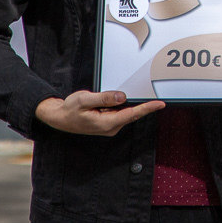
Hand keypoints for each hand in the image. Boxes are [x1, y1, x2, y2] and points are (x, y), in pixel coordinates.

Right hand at [35, 89, 163, 136]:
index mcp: (107, 123)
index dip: (147, 108)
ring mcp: (110, 126)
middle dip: (142, 104)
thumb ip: (104, 98)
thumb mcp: (85, 99)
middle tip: (154, 95)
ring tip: (122, 96)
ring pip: (125, 112)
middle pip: (132, 113)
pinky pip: (119, 113)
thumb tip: (121, 96)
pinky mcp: (108, 123)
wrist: (61, 118)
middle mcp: (111, 127)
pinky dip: (121, 106)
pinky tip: (114, 100)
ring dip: (128, 104)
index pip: (132, 114)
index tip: (160, 104)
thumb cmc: (71, 109)